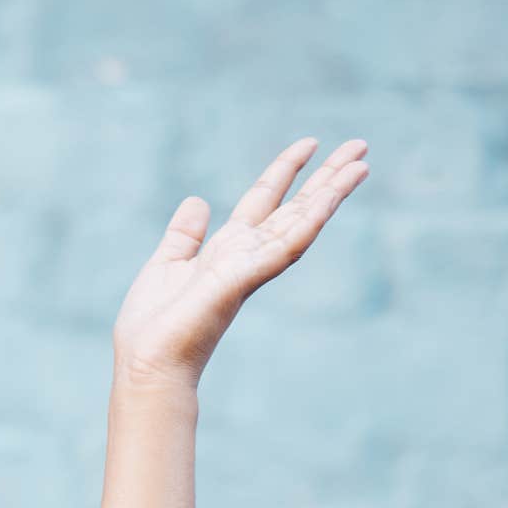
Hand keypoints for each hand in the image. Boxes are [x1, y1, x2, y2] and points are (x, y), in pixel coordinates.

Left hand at [110, 137, 369, 390]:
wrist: (146, 363)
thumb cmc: (153, 327)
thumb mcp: (166, 265)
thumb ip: (184, 235)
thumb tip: (198, 200)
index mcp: (227, 250)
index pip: (264, 201)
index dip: (285, 171)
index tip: (309, 144)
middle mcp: (246, 256)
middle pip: (295, 208)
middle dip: (326, 178)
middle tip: (360, 146)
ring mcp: (251, 267)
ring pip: (301, 222)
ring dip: (331, 193)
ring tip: (361, 163)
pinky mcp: (245, 278)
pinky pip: (285, 245)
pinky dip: (310, 220)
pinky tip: (329, 196)